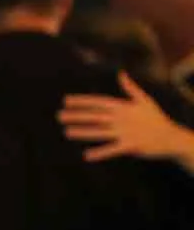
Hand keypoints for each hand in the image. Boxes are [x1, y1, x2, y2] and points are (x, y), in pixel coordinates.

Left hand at [59, 73, 193, 164]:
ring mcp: (126, 132)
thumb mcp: (144, 100)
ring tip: (66, 132)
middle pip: (95, 117)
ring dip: (83, 132)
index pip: (99, 102)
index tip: (66, 100)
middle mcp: (122, 119)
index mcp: (124, 107)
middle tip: (59, 116)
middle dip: (77, 116)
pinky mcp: (130, 146)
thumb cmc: (155, 118)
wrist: (171, 137)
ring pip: (100, 132)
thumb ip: (130, 88)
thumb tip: (122, 73)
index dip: (82, 101)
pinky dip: (100, 153)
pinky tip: (87, 155)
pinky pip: (112, 150)